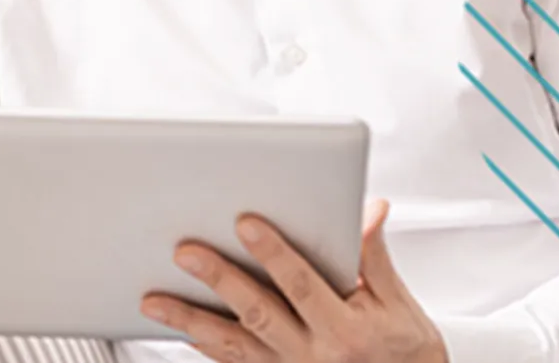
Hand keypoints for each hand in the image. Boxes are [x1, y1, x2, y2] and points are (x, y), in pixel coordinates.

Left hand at [140, 199, 446, 362]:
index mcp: (347, 330)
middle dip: (220, 280)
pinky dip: (203, 348)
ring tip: (154, 300)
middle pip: (258, 313)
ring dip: (190, 321)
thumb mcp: (399, 304)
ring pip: (233, 345)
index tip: (245, 222)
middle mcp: (314, 356)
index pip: (303, 285)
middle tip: (185, 251)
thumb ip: (374, 256)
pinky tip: (176, 329)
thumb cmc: (404, 350)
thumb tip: (370, 209)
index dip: (274, 254)